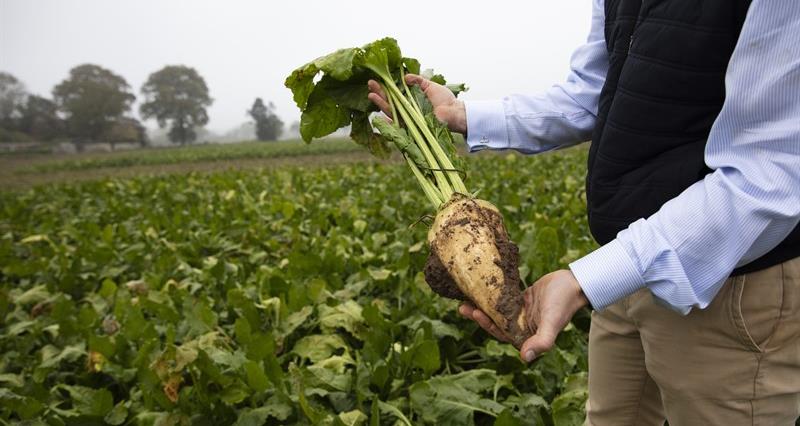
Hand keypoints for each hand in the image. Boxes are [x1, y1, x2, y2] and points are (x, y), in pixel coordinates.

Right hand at [367, 74, 467, 134]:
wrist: (453, 112)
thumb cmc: (445, 100)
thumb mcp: (430, 85)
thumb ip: (418, 80)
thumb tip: (405, 77)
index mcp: (411, 100)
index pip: (395, 93)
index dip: (386, 86)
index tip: (378, 78)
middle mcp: (408, 110)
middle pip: (389, 101)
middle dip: (379, 93)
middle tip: (370, 83)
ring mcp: (408, 119)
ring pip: (390, 111)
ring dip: (380, 103)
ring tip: (371, 95)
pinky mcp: (410, 127)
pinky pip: (396, 125)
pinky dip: (386, 122)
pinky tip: (378, 116)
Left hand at [459, 269, 588, 362]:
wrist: (574, 284)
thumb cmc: (564, 304)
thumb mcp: (552, 323)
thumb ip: (542, 342)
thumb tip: (524, 358)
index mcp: (526, 335)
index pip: (500, 333)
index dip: (486, 325)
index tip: (474, 313)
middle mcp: (522, 326)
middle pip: (495, 323)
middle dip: (479, 316)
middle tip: (464, 307)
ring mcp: (520, 313)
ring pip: (497, 311)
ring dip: (482, 306)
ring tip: (466, 298)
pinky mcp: (521, 299)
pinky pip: (503, 299)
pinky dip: (492, 295)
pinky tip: (480, 288)